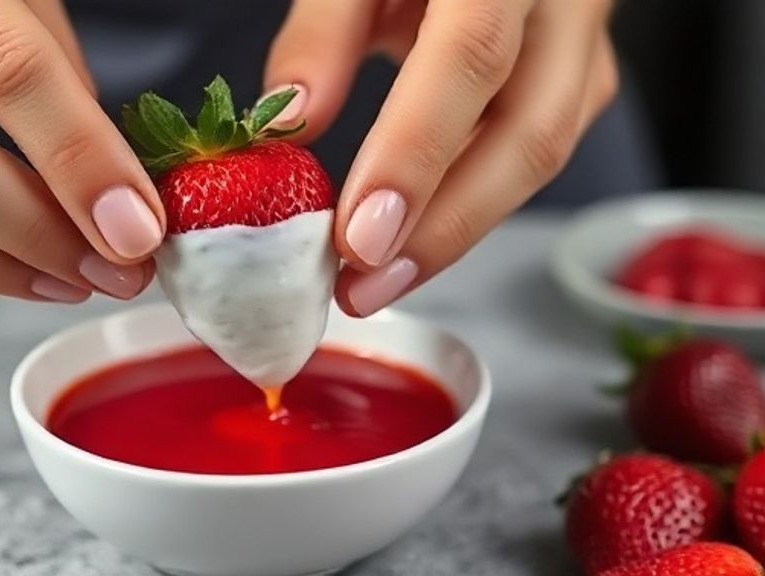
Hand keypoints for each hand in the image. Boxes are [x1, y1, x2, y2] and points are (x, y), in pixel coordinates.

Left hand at [264, 0, 617, 315]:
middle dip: (444, 227)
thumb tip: (292, 119)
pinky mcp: (579, 72)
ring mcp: (585, 39)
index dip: (416, 153)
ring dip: (459, 228)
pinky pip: (536, 148)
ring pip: (541, 152)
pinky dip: (474, 200)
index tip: (359, 237)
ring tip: (379, 279)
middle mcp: (564, 0)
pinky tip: (420, 237)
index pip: (471, 57)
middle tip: (362, 287)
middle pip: (530, 131)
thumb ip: (324, 30)